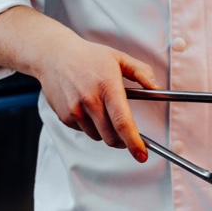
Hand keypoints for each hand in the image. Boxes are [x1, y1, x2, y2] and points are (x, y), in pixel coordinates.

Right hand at [31, 20, 157, 161]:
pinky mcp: (65, 117)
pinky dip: (90, 125)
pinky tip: (87, 107)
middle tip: (126, 132)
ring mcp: (75, 110)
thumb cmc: (89, 56)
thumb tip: (156, 87)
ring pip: (98, 136)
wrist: (54, 55)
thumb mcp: (119, 58)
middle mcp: (90, 101)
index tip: (141, 155)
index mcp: (107, 86)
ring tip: (102, 108)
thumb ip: (141, 72)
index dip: (134, 143)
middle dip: (122, 140)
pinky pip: (84, 131)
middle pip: (111, 137)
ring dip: (105, 131)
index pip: (123, 122)